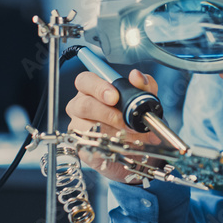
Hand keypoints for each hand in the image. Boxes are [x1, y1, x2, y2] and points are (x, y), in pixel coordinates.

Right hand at [65, 69, 161, 183]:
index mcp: (92, 89)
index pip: (85, 80)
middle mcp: (81, 105)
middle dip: (107, 113)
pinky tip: (124, 145)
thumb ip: (143, 85)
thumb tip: (137, 76)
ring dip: (113, 132)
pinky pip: (92, 146)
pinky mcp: (82, 146)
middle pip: (83, 105)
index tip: (114, 96)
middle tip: (125, 120)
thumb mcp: (143, 99)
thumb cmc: (133, 117)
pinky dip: (111, 146)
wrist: (138, 146)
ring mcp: (78, 126)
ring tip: (133, 135)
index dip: (98, 87)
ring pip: (87, 127)